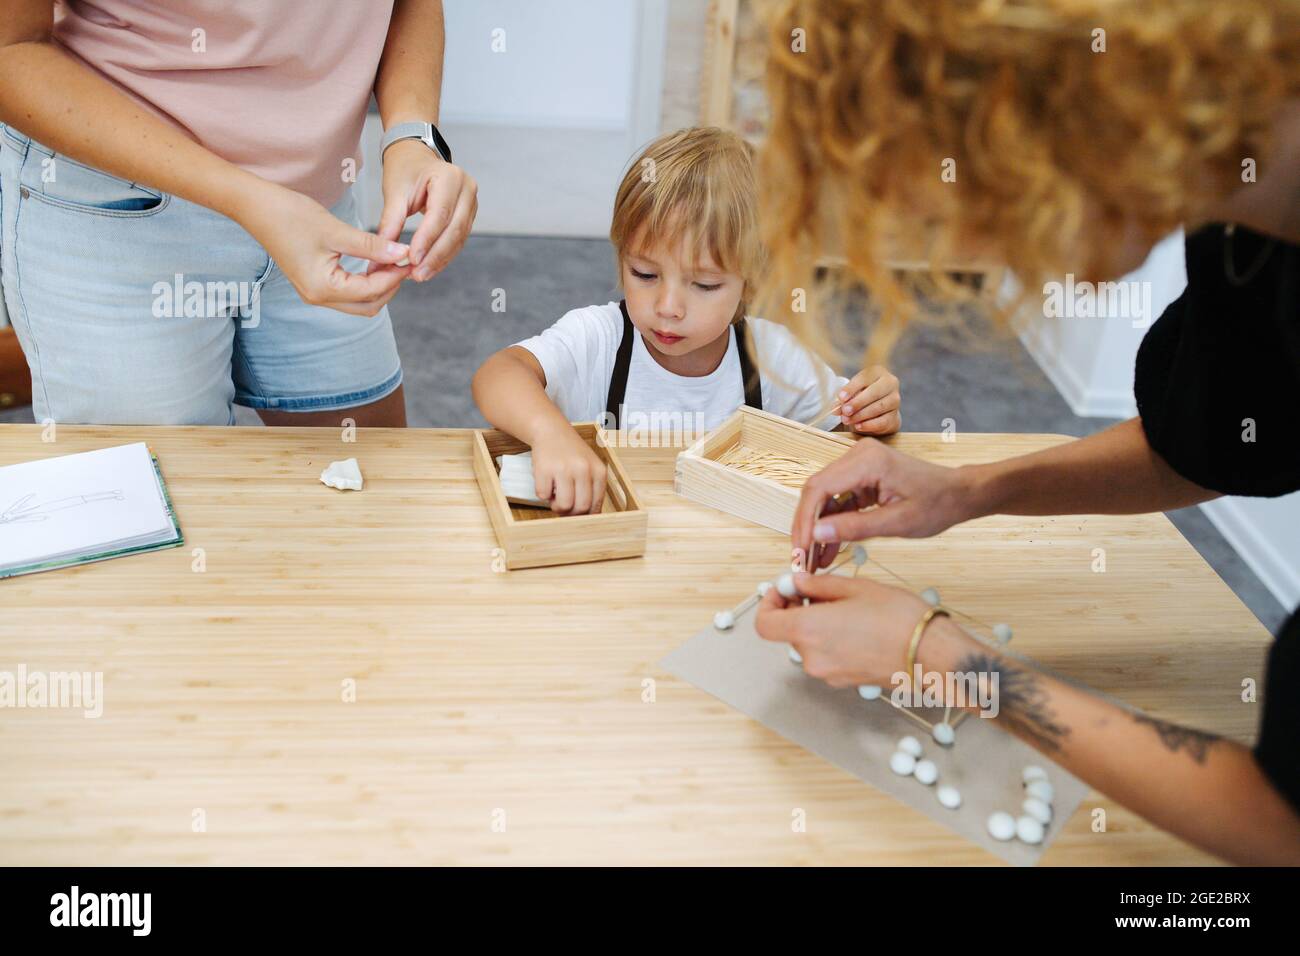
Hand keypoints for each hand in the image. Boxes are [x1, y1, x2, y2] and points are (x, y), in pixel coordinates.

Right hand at [239, 184, 411, 316]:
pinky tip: (375, 261)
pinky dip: (365, 282)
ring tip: (392, 260)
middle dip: (390, 286)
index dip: (395, 275)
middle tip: (405, 262)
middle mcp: (318, 298)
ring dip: (379, 285)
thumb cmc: (290, 215)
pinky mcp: (313, 284)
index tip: (411, 257)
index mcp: (323, 288)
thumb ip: (371, 246)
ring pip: (359, 301)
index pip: (372, 291)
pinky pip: (347, 293)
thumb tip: (402, 254)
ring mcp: (314, 293)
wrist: (255, 207)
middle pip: (368, 305)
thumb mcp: (336, 231)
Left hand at [373, 139, 477, 281]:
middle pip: (454, 230)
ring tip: (420, 274)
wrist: (416, 157)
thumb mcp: (394, 193)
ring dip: (440, 260)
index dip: (427, 240)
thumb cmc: (405, 170)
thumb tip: (380, 259)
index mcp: (449, 177)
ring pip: (459, 239)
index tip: (412, 260)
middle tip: (417, 274)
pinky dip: (444, 255)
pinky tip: (429, 267)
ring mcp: (471, 203)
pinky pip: (458, 240)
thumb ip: (390, 225)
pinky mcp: (468, 215)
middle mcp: (466, 189)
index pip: (440, 214)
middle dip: (435, 255)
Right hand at [529, 424, 607, 515]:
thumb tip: (589, 516)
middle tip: (563, 506)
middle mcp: (584, 469)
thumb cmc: (571, 453)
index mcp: (599, 471)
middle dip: (570, 513)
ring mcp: (564, 469)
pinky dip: (542, 494)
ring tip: (554, 495)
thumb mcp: (590, 467)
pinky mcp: (544, 469)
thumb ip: (592, 489)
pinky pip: (543, 496)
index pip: (596, 505)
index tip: (576, 514)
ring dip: (556, 505)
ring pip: (563, 505)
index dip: (584, 515)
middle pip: (581, 508)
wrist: (551, 431)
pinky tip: (546, 482)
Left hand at [755, 573, 941, 686]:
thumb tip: (795, 583)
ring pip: (809, 643)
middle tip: (822, 592)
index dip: (769, 604)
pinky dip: (832, 640)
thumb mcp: (855, 588)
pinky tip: (858, 627)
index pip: (764, 624)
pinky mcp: (844, 681)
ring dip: (818, 625)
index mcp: (808, 630)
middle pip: (788, 632)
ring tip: (848, 608)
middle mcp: (812, 657)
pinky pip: (827, 656)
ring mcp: (828, 673)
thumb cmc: (898, 618)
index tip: (784, 591)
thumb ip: (817, 585)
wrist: (931, 653)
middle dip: (799, 610)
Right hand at [793, 439, 980, 569]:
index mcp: (867, 461)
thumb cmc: (937, 504)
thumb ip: (855, 528)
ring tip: (813, 560)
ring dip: (816, 528)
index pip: (819, 488)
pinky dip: (832, 524)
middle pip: (816, 492)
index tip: (801, 549)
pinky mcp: (860, 477)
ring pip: (823, 498)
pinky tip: (828, 550)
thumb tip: (816, 536)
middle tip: (801, 559)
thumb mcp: (897, 523)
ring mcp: (857, 465)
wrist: (958, 494)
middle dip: (806, 527)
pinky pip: (837, 501)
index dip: (805, 521)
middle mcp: (857, 456)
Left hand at [835, 365, 899, 434]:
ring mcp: (895, 400)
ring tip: (847, 420)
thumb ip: (844, 399)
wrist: (878, 411)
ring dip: (861, 415)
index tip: (841, 397)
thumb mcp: (852, 393)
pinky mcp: (895, 416)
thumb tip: (836, 409)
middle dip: (858, 403)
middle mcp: (890, 384)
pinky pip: (882, 421)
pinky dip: (869, 425)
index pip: (865, 378)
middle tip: (845, 411)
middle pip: (874, 392)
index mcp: (878, 372)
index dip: (852, 388)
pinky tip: (858, 426)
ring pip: (879, 407)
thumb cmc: (862, 396)